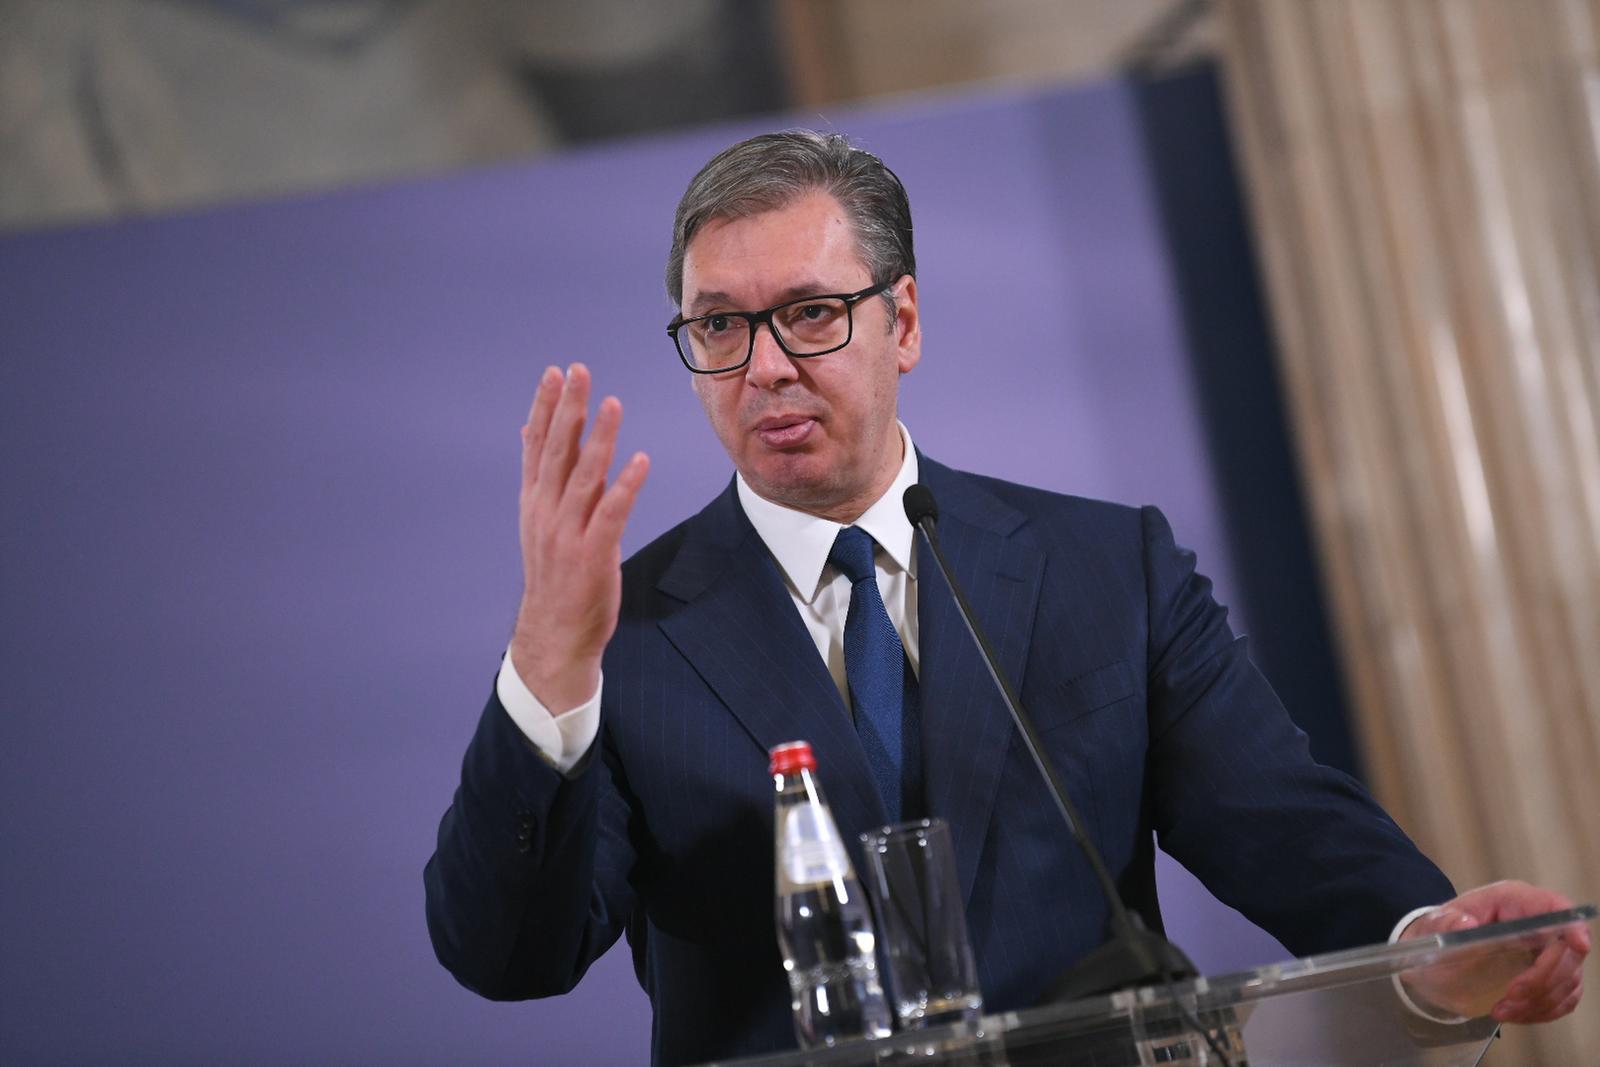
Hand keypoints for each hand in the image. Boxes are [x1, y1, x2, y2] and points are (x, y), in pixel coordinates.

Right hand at [509, 364, 648, 711]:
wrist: (554, 633)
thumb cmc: (555, 575)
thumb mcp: (543, 522)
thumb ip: (547, 478)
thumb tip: (541, 434)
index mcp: (534, 502)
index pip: (538, 446)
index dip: (546, 408)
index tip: (555, 373)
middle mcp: (546, 513)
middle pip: (557, 452)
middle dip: (568, 409)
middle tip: (579, 371)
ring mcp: (567, 534)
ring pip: (584, 477)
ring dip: (599, 439)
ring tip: (613, 403)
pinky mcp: (592, 555)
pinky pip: (611, 514)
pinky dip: (625, 486)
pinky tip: (639, 460)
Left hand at [1399, 880, 1588, 1023]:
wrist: (1437, 955)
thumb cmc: (1440, 933)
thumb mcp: (1433, 924)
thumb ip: (1445, 923)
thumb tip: (1466, 923)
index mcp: (1514, 902)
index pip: (1557, 908)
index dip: (1573, 925)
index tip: (1577, 946)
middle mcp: (1538, 924)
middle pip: (1568, 952)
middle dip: (1543, 980)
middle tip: (1509, 997)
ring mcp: (1548, 951)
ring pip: (1568, 980)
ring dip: (1539, 1001)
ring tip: (1502, 1010)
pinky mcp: (1550, 977)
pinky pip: (1564, 998)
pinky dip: (1543, 1011)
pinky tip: (1516, 1014)